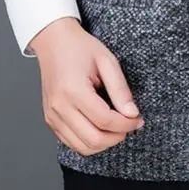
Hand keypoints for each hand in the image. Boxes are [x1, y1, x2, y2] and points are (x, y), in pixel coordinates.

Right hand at [29, 17, 144, 154]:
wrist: (54, 42)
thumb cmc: (80, 48)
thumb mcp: (107, 61)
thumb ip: (120, 89)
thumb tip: (132, 113)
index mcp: (73, 90)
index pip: (105, 120)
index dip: (126, 124)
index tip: (138, 119)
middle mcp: (59, 107)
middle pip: (93, 139)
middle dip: (117, 137)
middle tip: (130, 125)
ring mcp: (52, 116)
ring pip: (82, 147)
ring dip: (104, 143)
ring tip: (118, 128)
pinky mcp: (50, 120)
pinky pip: (71, 143)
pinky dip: (89, 142)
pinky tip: (102, 128)